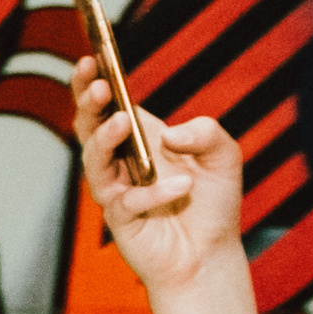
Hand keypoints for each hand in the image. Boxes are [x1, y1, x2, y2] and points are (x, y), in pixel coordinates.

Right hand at [73, 56, 244, 300]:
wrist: (211, 256)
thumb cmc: (212, 204)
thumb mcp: (224, 156)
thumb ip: (206, 132)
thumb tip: (169, 135)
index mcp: (140, 137)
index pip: (107, 104)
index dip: (93, 81)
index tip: (92, 58)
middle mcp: (120, 160)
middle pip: (88, 125)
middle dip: (88, 102)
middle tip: (100, 85)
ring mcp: (115, 190)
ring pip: (93, 160)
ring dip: (105, 138)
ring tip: (124, 123)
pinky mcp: (120, 220)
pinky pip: (125, 201)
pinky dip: (152, 193)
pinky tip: (180, 188)